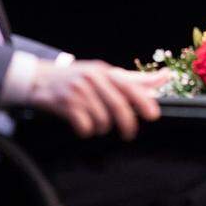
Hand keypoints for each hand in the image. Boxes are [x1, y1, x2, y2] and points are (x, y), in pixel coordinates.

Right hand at [27, 60, 169, 139]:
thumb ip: (135, 79)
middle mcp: (93, 78)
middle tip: (129, 133)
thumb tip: (166, 76)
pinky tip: (83, 126)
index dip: (143, 101)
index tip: (153, 115)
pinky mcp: (65, 103)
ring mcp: (79, 90)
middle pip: (118, 106)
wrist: (40, 78)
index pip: (130, 86)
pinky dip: (87, 130)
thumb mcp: (105, 73)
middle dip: (127, 123)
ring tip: (97, 124)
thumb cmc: (79, 77)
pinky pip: (84, 125)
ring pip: (102, 119)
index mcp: (106, 72)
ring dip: (102, 127)